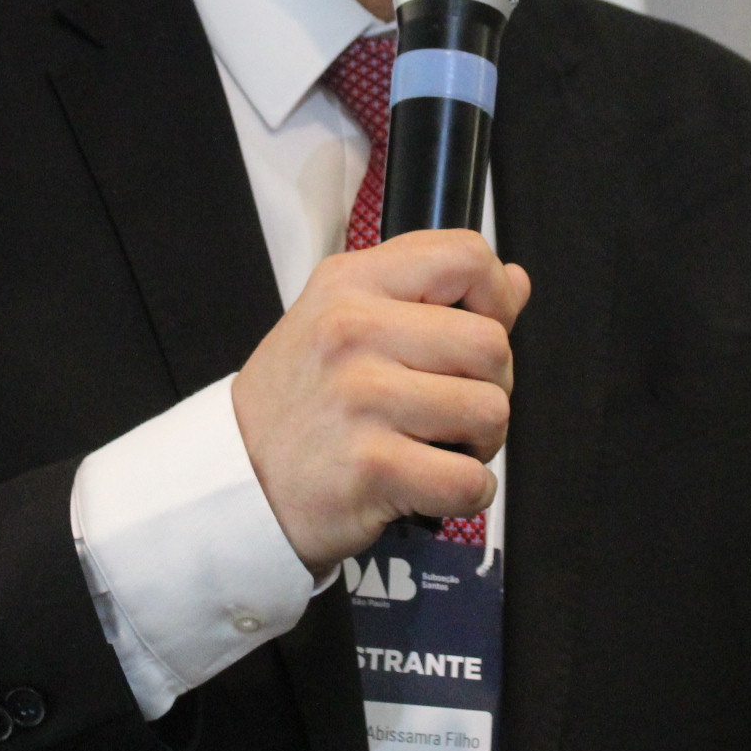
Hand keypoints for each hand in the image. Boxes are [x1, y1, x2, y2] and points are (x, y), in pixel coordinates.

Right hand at [232, 229, 528, 574]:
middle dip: (491, 386)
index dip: (495, 296)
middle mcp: (354, 332)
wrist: (235, 481)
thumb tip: (515, 283)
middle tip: (448, 408)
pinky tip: (427, 486)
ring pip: (491, 412)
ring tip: (432, 446)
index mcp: (350, 285)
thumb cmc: (298, 401)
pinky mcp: (372, 467)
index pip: (464, 256)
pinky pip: (470, 480)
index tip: (484, 326)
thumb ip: (427, 296)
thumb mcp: (340, 320)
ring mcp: (362, 398)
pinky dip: (465, 494)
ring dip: (479, 445)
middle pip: (492, 344)